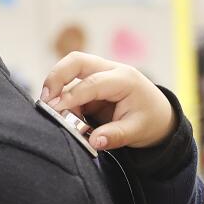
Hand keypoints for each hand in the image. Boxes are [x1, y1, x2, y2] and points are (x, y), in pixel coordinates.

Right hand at [39, 52, 176, 151]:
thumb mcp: (137, 131)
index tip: (55, 108)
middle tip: (44, 99)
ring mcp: (100, 74)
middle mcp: (110, 71)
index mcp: (124, 79)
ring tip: (55, 114)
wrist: (159, 115)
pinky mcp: (92, 83)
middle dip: (56, 76)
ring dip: (57, 89)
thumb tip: (94, 141)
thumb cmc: (150, 121)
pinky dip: (63, 98)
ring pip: (70, 70)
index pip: (92, 82)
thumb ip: (115, 136)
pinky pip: (71, 85)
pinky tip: (64, 115)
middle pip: (76, 61)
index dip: (72, 95)